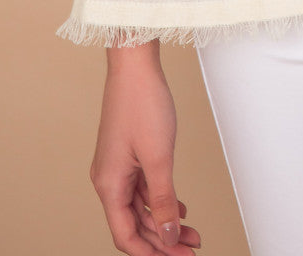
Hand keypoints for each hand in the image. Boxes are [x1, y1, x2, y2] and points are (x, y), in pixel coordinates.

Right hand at [90, 40, 201, 253]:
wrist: (136, 65)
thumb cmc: (143, 104)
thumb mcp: (158, 157)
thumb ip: (162, 200)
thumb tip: (167, 234)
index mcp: (109, 184)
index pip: (126, 235)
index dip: (152, 252)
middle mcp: (109, 179)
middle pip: (134, 224)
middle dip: (163, 239)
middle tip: (193, 247)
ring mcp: (118, 166)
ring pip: (141, 206)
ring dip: (164, 220)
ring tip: (193, 232)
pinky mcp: (129, 153)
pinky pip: (143, 187)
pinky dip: (160, 199)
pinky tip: (179, 207)